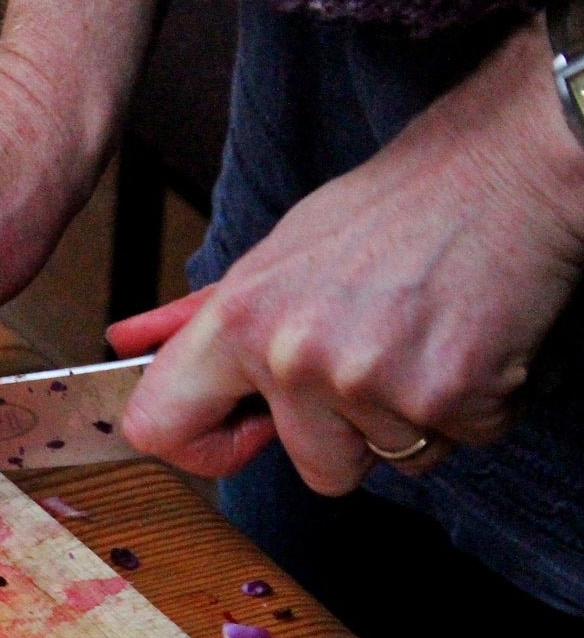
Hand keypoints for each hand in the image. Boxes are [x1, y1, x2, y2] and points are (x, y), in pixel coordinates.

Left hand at [119, 20, 583, 493]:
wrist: (510, 168)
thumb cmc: (394, 210)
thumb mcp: (277, 254)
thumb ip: (199, 317)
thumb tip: (127, 342)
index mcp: (239, 321)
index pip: (160, 429)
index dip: (205, 447)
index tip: (246, 428)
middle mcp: (294, 357)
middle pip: (313, 469)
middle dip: (350, 432)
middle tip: (378, 353)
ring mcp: (370, 381)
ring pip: (389, 460)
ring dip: (414, 417)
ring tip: (425, 337)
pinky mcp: (449, 397)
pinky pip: (456, 444)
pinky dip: (473, 407)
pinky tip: (470, 341)